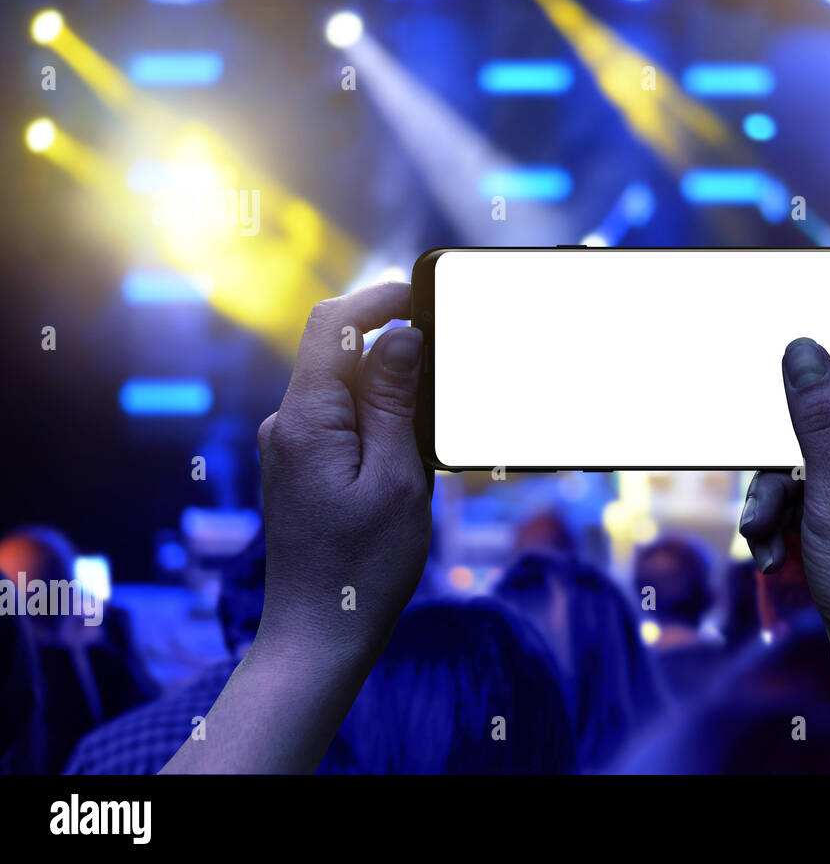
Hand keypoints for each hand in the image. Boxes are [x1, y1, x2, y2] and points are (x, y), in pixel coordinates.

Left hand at [164, 282, 430, 772]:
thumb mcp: (397, 479)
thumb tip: (400, 335)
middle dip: (392, 346)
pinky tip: (408, 451)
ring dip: (388, 387)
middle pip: (339, 351)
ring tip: (429, 427)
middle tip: (445, 367)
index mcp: (306, 421)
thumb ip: (394, 402)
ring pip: (343, 385)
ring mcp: (290, 444)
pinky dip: (377, 415)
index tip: (423, 296)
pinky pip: (341, 417)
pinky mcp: (301, 464)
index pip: (333, 326)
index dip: (378, 300)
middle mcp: (287, 424)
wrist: (320, 631)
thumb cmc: (363, 567)